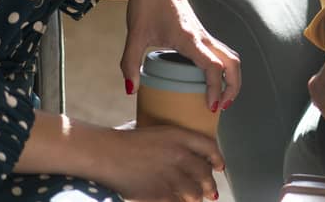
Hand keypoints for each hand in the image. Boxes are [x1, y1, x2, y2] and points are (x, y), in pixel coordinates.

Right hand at [17, 112, 224, 200]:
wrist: (106, 154)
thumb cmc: (124, 140)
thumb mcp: (154, 130)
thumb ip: (171, 139)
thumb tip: (179, 148)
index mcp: (179, 135)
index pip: (209, 147)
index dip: (217, 158)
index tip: (219, 166)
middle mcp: (180, 155)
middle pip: (205, 173)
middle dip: (210, 183)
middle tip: (211, 189)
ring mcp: (171, 176)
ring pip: (195, 192)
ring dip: (197, 197)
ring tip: (196, 198)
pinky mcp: (161, 194)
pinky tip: (178, 201)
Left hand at [107, 0, 241, 111]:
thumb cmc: (145, 5)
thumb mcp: (134, 35)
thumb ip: (129, 64)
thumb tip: (131, 90)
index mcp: (188, 38)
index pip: (213, 66)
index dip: (216, 88)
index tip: (211, 107)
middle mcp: (202, 36)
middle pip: (232, 62)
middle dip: (233, 86)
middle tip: (220, 107)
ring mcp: (204, 34)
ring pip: (230, 57)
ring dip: (232, 78)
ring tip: (221, 99)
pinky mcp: (202, 33)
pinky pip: (222, 53)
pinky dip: (225, 69)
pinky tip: (212, 82)